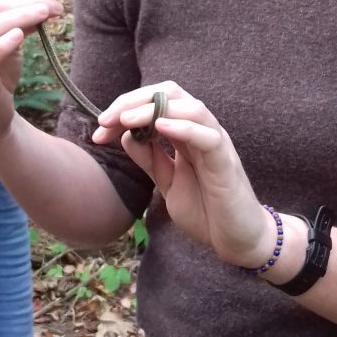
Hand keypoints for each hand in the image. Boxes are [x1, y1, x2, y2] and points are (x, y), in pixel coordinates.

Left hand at [93, 81, 273, 268]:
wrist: (237, 241)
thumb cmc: (206, 210)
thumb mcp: (167, 182)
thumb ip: (150, 158)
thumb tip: (126, 135)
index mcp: (186, 133)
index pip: (156, 101)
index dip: (125, 107)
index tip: (100, 128)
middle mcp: (201, 130)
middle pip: (170, 94)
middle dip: (133, 101)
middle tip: (105, 120)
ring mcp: (216, 142)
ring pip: (190, 107)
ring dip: (152, 109)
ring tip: (126, 120)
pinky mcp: (226, 160)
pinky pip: (208, 136)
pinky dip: (184, 127)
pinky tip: (161, 127)